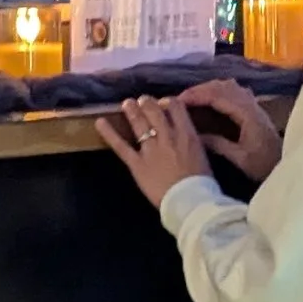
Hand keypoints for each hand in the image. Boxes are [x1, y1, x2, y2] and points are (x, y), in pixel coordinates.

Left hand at [96, 93, 212, 205]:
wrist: (189, 200)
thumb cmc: (201, 182)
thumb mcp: (202, 155)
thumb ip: (192, 142)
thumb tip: (188, 136)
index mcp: (186, 134)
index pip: (176, 107)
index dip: (168, 102)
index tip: (164, 104)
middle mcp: (167, 136)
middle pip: (154, 111)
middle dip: (147, 103)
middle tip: (143, 100)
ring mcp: (150, 149)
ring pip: (139, 123)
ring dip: (132, 110)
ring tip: (127, 103)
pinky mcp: (137, 163)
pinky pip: (121, 146)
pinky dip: (109, 134)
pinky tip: (99, 122)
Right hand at [178, 77, 282, 181]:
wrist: (286, 165)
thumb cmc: (264, 165)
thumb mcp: (240, 159)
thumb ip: (219, 144)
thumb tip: (195, 135)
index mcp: (248, 114)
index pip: (219, 96)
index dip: (198, 95)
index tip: (180, 100)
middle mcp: (251, 104)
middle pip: (223, 86)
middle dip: (200, 89)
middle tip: (181, 98)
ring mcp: (254, 104)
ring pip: (229, 86)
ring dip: (209, 88)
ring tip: (192, 98)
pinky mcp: (254, 109)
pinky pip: (234, 91)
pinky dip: (218, 91)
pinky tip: (210, 98)